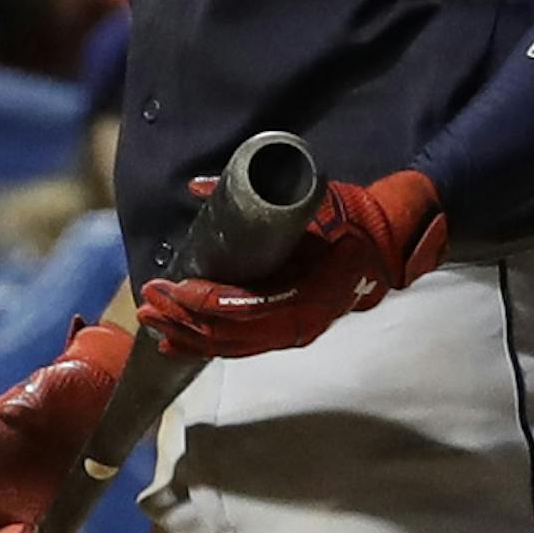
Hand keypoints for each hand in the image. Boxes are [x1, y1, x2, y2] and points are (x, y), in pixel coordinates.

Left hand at [137, 172, 446, 361]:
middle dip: (185, 318)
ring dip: (187, 333)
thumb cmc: (349, 220)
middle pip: (231, 334)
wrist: (382, 245)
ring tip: (150, 318)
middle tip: (150, 299)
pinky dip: (203, 344)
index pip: (248, 308)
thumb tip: (197, 186)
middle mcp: (301, 324)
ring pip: (231, 346)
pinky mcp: (284, 333)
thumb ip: (256, 190)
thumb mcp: (312, 199)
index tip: (175, 284)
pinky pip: (239, 346)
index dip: (206, 301)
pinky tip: (174, 341)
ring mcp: (293, 333)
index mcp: (311, 294)